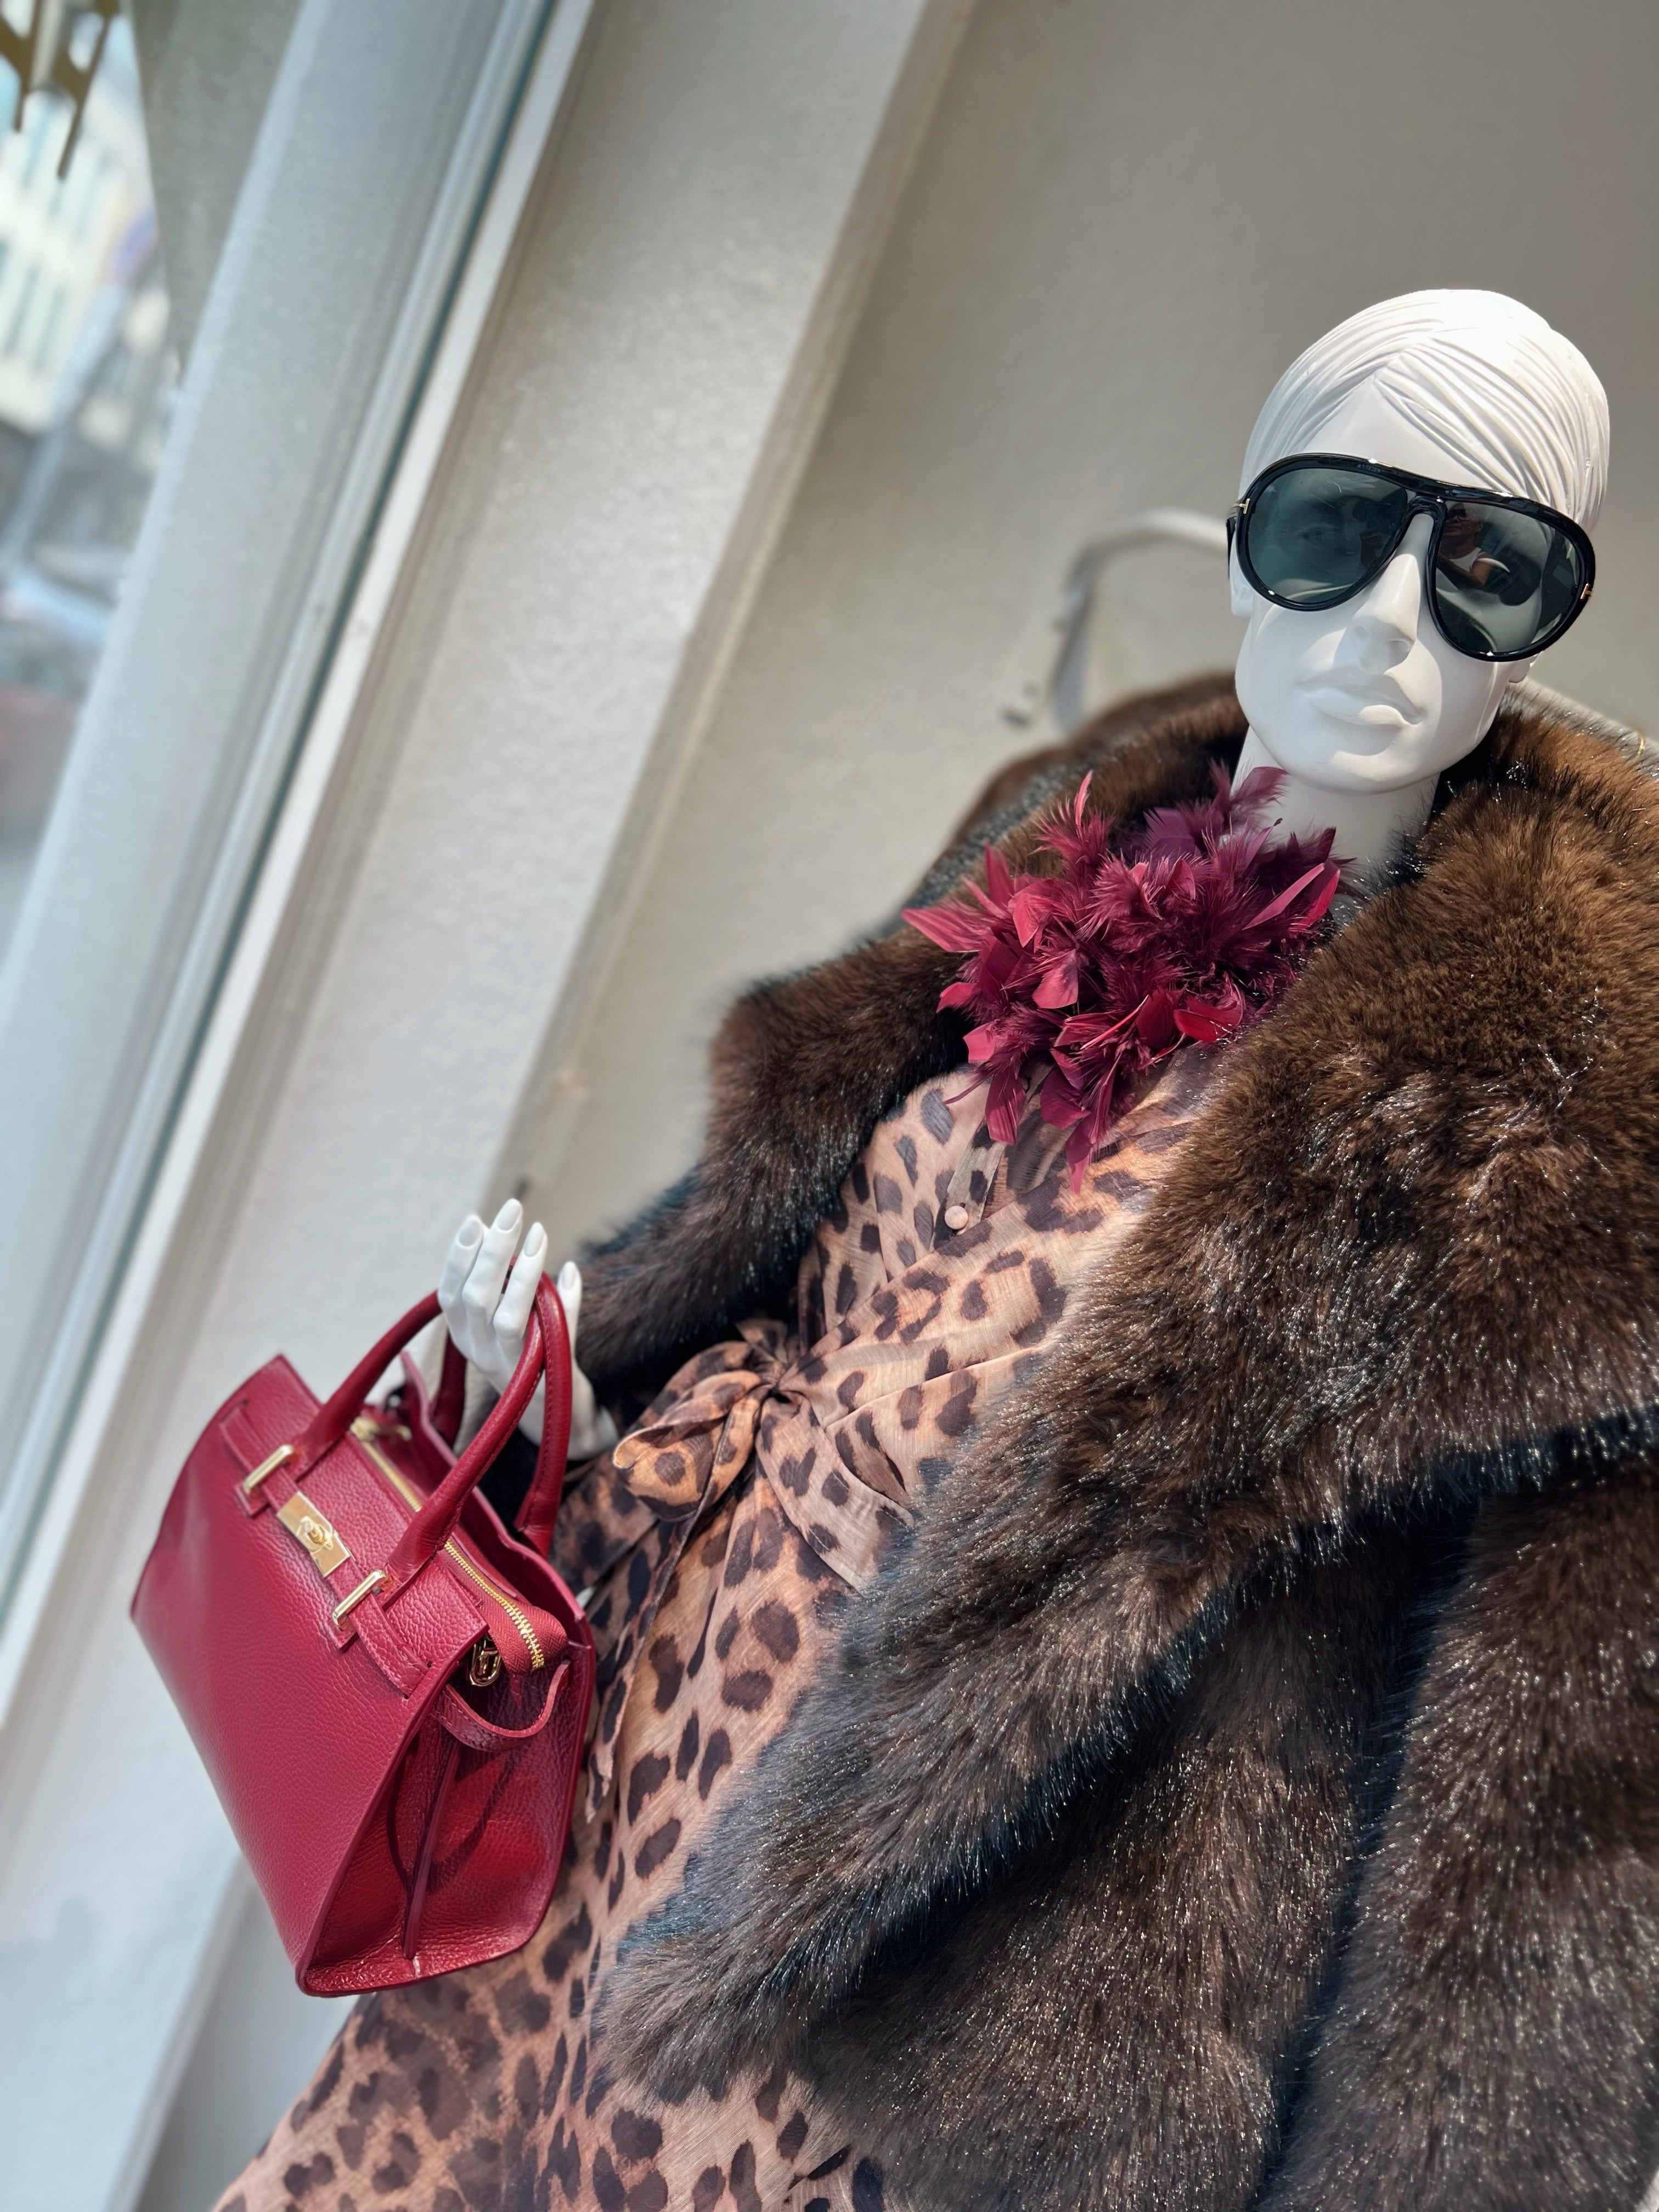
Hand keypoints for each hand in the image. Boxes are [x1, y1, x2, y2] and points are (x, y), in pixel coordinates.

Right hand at [436, 1198, 617, 1457]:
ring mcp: (511, 1369)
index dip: (459, 1257)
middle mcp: (480, 1354)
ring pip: (508, 1317)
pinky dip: (564, 1299)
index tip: (475, 1220)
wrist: (562, 1419)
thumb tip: (519, 1231)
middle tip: (513, 1210)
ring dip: (523, 1271)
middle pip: (476, 1297)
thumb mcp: (516, 1319)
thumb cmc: (535, 1356)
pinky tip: (570, 1270)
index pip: (450, 1294)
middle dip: (493, 1249)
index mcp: (466, 1338)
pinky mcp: (546, 1378)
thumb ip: (512, 1283)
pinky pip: (551, 1334)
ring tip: (539, 1233)